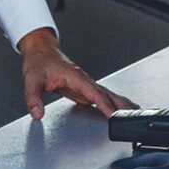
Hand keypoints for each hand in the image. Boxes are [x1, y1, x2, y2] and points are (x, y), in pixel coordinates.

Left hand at [17, 27, 136, 120]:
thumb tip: (37, 113)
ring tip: (135, 113)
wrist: (41, 52)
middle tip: (134, 117)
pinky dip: (114, 103)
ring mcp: (86, 83)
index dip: (104, 104)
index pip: (93, 92)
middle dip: (120, 105)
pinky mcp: (85, 88)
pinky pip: (102, 96)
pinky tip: (121, 109)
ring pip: (107, 94)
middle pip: (106, 93)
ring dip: (121, 104)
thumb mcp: (32, 80)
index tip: (113, 115)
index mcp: (75, 76)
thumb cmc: (39, 63)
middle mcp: (84, 79)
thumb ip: (33, 98)